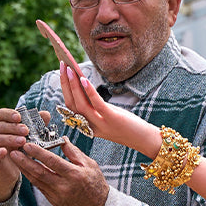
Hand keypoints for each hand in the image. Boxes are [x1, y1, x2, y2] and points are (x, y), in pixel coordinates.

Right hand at [0, 107, 27, 201]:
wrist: (9, 170)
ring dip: (9, 139)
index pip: (1, 114)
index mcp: (1, 124)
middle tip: (26, 130)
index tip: (19, 117)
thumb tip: (46, 114)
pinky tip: (5, 151)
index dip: (9, 114)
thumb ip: (36, 125)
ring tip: (22, 141)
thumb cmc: (19, 150)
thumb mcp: (28, 137)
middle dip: (13, 127)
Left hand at [9, 137, 109, 205]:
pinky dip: (32, 178)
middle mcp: (64, 186)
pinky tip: (25, 170)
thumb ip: (74, 152)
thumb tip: (62, 139)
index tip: (28, 145)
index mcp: (74, 175)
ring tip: (15, 159)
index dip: (38, 153)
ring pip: (37, 181)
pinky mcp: (54, 202)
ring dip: (25, 170)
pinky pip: (40, 188)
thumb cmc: (96, 185)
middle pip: (40, 172)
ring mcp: (58, 196)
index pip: (52, 161)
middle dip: (25, 162)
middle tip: (13, 152)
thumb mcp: (90, 165)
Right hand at [36, 20, 160, 156]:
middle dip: (65, 84)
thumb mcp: (107, 115)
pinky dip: (89, 91)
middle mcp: (91, 126)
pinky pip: (97, 104)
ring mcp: (101, 124)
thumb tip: (83, 82)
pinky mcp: (112, 119)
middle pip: (71, 104)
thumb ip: (95, 105)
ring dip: (72, 85)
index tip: (62, 73)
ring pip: (80, 105)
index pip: (70, 108)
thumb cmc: (126, 125)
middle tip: (62, 65)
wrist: (144, 140)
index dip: (64, 89)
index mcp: (87, 126)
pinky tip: (84, 79)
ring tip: (69, 68)